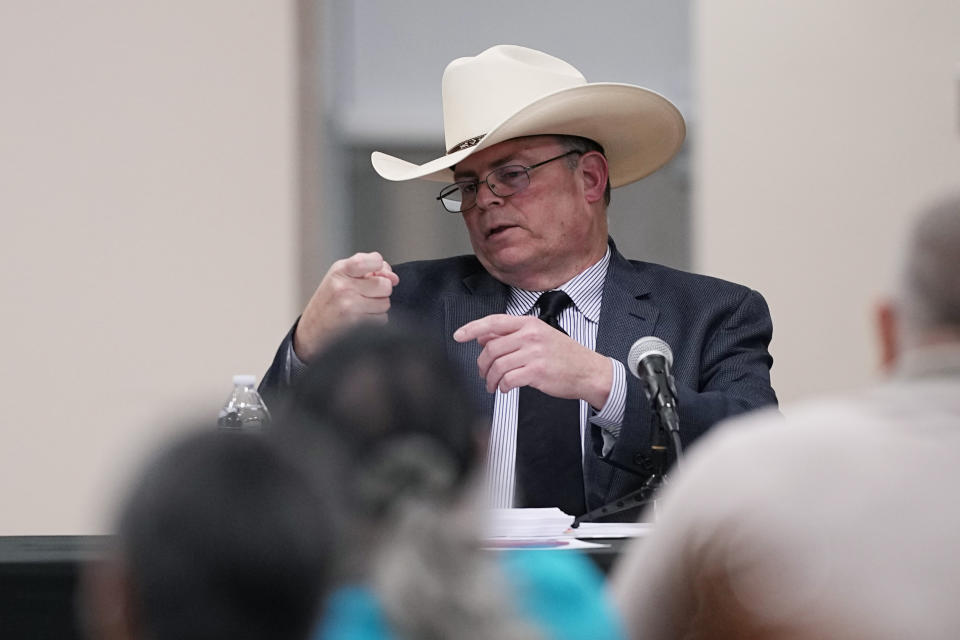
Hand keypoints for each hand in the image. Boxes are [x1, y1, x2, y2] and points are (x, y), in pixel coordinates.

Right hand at [293, 252, 398, 361]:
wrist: (310, 331)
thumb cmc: (328, 303)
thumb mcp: (340, 278)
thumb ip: (367, 271)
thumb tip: (393, 277)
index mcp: (340, 270)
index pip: (375, 260)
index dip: (380, 268)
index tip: (373, 274)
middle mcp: (344, 286)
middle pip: (385, 285)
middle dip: (380, 292)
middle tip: (365, 295)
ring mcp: (349, 305)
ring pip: (385, 303)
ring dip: (378, 307)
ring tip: (361, 308)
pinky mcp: (355, 323)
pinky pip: (382, 319)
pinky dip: (375, 320)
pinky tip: (361, 319)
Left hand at [453, 314, 612, 408]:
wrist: (588, 371)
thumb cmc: (564, 355)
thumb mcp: (538, 337)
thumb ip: (511, 335)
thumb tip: (482, 336)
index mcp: (529, 324)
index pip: (494, 322)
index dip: (472, 328)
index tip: (458, 335)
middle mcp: (530, 335)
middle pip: (492, 348)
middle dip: (482, 365)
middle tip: (483, 374)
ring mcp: (534, 353)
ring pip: (498, 366)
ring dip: (491, 379)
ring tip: (493, 385)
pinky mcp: (537, 372)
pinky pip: (509, 379)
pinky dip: (503, 386)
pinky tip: (506, 388)